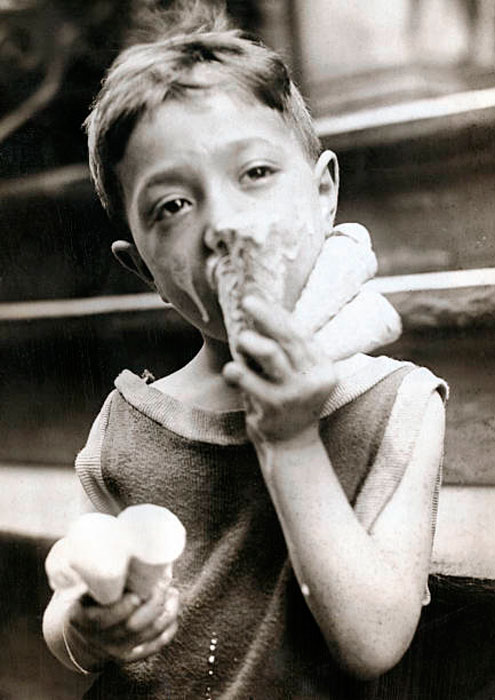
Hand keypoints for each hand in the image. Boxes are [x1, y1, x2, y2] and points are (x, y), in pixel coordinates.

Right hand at [66, 581, 178, 667]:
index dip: (122, 607)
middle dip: (153, 603)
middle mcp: (99, 639)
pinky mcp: (131, 656)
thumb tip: (133, 555)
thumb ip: (104, 577)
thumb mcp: (87, 590)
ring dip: (166, 611)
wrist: (84, 637)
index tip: (137, 592)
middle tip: (164, 583)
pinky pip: (155, 645)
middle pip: (131, 626)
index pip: (102, 618)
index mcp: (83, 620)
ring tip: (172, 592)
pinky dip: (168, 627)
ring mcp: (116, 651)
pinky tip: (172, 608)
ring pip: (148, 634)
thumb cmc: (89, 601)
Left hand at [223, 295, 335, 443]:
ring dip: (251, 341)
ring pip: (271, 354)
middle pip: (288, 338)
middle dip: (266, 316)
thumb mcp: (299, 376)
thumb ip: (288, 351)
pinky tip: (231, 369)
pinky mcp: (275, 407)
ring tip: (240, 339)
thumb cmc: (289, 401)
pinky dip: (238, 371)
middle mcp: (314, 379)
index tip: (261, 299)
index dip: (279, 314)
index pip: (301, 333)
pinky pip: (251, 382)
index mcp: (323, 367)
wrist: (291, 445)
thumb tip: (262, 313)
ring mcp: (295, 394)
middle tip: (247, 301)